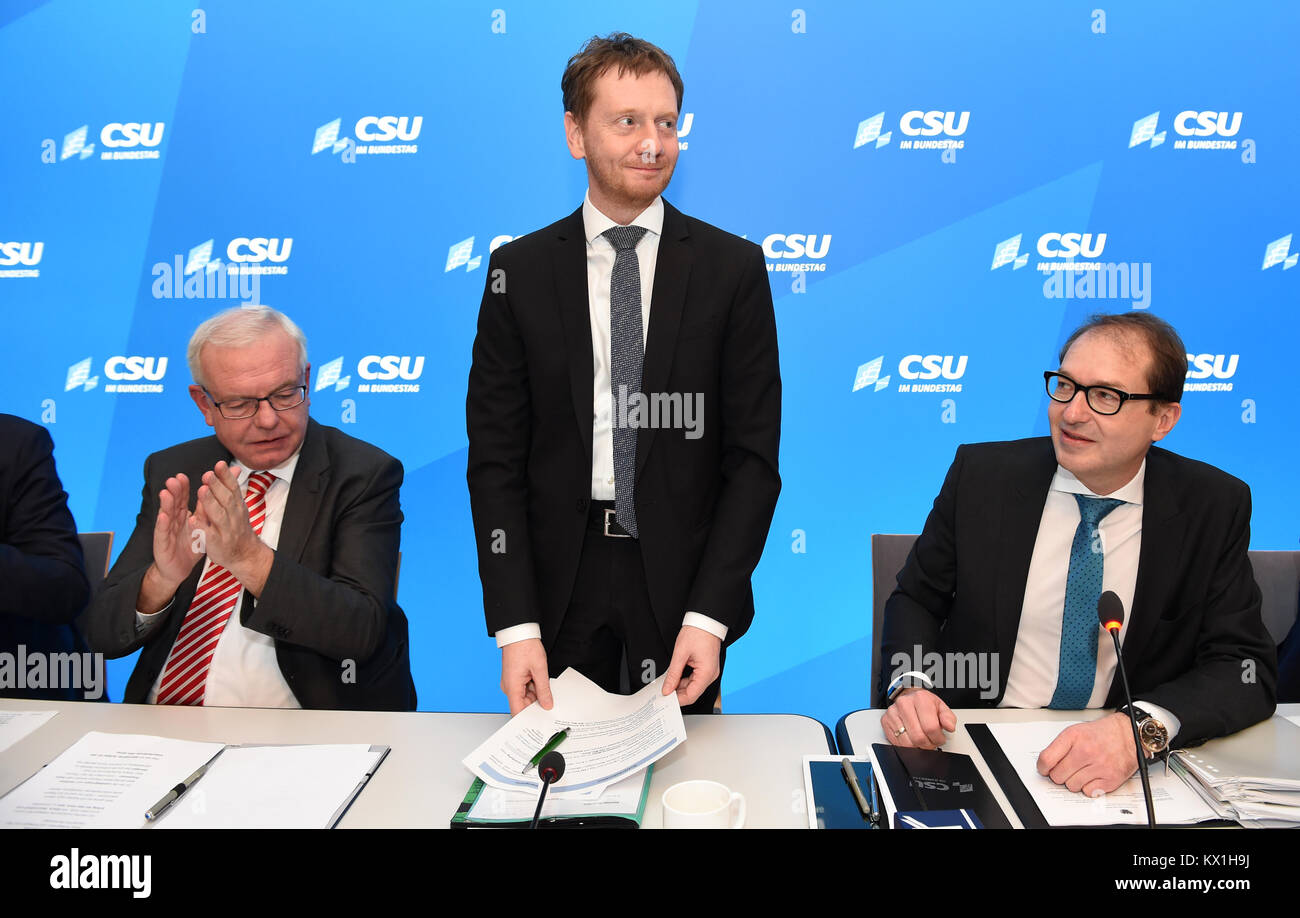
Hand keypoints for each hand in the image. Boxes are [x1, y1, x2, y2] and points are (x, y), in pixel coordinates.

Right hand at [149, 473, 202, 587]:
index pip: (183, 499)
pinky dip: (163, 524)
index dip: (183, 488)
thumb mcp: (200, 526)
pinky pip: (164, 533)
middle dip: (174, 491)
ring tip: (166, 492)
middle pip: (173, 504)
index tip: (184, 475)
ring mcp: (167, 532)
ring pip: (166, 516)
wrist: (179, 569)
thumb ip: (205, 509)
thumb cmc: (190, 545)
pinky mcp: (162, 544)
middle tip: (175, 478)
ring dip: (166, 504)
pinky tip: (163, 516)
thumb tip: (214, 489)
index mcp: (182, 516)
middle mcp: (173, 521)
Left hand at [190, 462, 264, 569]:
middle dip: (217, 486)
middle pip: (226, 499)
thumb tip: (234, 468)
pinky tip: (192, 520)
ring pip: (218, 515)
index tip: (220, 464)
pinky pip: (208, 535)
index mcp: (237, 506)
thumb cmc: (237, 528)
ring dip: (210, 502)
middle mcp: (233, 516)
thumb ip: (232, 488)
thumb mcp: (238, 507)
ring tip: (202, 490)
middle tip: (208, 474)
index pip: (233, 488)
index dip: (226, 476)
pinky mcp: (216, 543)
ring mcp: (225, 530)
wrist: (245, 555)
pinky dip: (200, 527)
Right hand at [501, 639, 552, 715]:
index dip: (528, 719)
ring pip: (525, 696)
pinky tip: (542, 685)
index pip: (517, 711)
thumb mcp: (539, 669)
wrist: (518, 632)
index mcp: (512, 686)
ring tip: (547, 691)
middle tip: (550, 707)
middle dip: (535, 706)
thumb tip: (547, 704)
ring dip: (536, 696)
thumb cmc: (525, 646)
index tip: (539, 722)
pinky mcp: (514, 678)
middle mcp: (509, 686)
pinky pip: (524, 689)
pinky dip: (533, 688)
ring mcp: (511, 682)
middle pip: (522, 704)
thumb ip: (544, 689)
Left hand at [662, 625, 720, 706]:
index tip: (666, 699)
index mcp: (707, 673)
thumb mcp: (680, 654)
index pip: (691, 696)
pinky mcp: (706, 668)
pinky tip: (675, 678)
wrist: (706, 621)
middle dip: (677, 694)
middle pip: (693, 693)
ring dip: (680, 687)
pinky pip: (695, 679)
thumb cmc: (697, 632)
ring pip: (693, 687)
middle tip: (663, 692)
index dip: (677, 700)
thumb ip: (673, 674)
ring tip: (667, 684)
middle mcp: (710, 675)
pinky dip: (684, 681)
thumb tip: (667, 689)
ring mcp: (709, 672)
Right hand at [880, 688, 956, 748]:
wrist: (909, 696)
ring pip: (907, 743)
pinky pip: (896, 743)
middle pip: (918, 737)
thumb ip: (948, 718)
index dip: (938, 738)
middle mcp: (904, 704)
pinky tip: (912, 739)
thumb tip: (949, 727)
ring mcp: (893, 712)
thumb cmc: (924, 703)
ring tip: (923, 741)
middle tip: (932, 743)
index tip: (940, 739)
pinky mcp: (885, 721)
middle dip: (928, 745)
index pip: (931, 727)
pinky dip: (906, 746)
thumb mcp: (940, 707)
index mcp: (920, 699)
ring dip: (917, 747)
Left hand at [1036, 712, 1138, 796]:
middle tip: (1066, 770)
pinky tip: (1092, 777)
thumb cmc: (1101, 734)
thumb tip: (1045, 765)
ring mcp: (1099, 766)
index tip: (1044, 770)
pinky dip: (1088, 787)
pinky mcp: (1110, 779)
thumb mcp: (1076, 731)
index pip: (1047, 759)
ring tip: (1081, 772)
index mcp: (1074, 737)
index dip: (1042, 768)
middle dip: (1059, 775)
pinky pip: (1088, 792)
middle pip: (1058, 776)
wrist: (1128, 734)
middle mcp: (1086, 751)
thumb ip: (1060, 747)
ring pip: (1072, 786)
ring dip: (1074, 782)